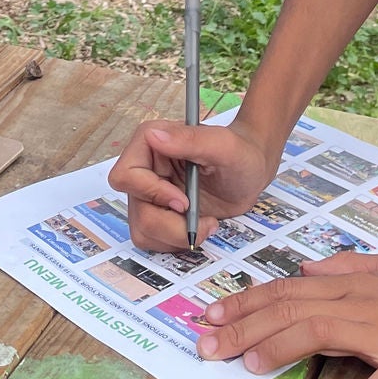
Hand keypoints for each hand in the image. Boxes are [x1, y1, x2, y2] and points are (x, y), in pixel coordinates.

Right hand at [107, 118, 278, 252]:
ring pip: (142, 230)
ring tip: (205, 223)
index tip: (185, 202)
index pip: (126, 176)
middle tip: (202, 220)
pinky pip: (152, 239)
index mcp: (150, 142)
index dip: (151, 194)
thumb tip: (154, 136)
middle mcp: (144, 169)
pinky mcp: (159, 213)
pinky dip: (176, 242)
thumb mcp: (223, 145)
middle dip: (170, 224)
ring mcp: (150, 194)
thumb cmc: (241, 153)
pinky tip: (199, 227)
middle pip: (136, 210)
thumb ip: (190, 139)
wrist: (252, 172)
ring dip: (175, 236)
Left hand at [196, 253, 377, 378]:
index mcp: (354, 286)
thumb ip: (347, 267)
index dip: (245, 302)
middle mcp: (362, 304)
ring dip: (279, 345)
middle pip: (291, 310)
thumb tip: (307, 267)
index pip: (287, 290)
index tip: (210, 314)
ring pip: (321, 330)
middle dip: (243, 326)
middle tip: (205, 343)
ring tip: (246, 362)